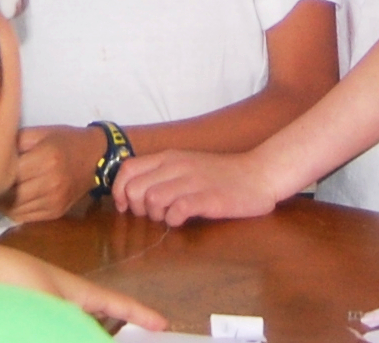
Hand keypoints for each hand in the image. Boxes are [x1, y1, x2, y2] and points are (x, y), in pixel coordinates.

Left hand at [0, 242, 170, 332]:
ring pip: (73, 323)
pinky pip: (52, 326)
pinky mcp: (25, 314)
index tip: (162, 322)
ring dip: (86, 329)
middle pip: (96, 318)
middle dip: (112, 328)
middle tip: (130, 336)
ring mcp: (43, 306)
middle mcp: (61, 299)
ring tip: (102, 332)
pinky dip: (60, 330)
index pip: (115, 302)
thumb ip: (76, 322)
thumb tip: (91, 332)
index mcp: (74, 291)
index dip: (140, 313)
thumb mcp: (53, 301)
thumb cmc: (12, 277)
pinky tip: (55, 331)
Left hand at [7, 125, 105, 223]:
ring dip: (2, 203)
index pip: (8, 173)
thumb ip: (15, 141)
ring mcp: (54, 200)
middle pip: (10, 194)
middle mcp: (50, 182)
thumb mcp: (41, 132)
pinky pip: (25, 218)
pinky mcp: (56, 213)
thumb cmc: (66, 140)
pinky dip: (14, 211)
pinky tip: (12, 200)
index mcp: (45, 158)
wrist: (97, 156)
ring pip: (15, 209)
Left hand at [113, 149, 285, 226]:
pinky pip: (178, 210)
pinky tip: (182, 220)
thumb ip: (163, 173)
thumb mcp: (187, 165)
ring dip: (155, 215)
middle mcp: (177, 166)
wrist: (259, 174)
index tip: (126, 206)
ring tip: (168, 217)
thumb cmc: (222, 174)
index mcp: (170, 157)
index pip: (128, 169)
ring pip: (153, 199)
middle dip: (136, 208)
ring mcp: (193, 181)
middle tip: (151, 215)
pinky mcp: (209, 198)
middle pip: (135, 188)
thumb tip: (134, 191)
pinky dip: (174, 220)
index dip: (119, 191)